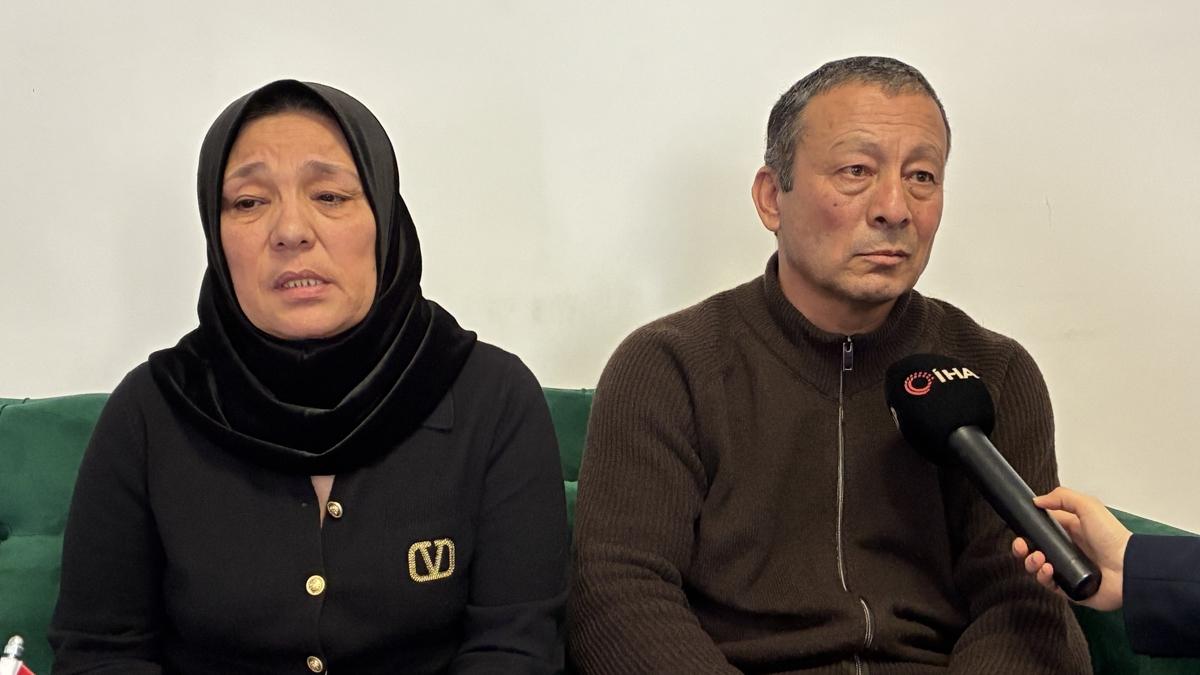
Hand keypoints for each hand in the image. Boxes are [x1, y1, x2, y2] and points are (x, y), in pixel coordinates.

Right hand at [1011, 486, 1131, 610]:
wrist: (1128, 568)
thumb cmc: (1113, 538)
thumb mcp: (1088, 506)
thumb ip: (1062, 497)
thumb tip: (1036, 501)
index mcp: (1068, 532)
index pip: (1039, 531)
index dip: (1026, 531)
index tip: (1019, 531)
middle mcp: (1066, 551)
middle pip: (1033, 551)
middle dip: (1021, 549)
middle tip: (1021, 547)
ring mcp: (1067, 570)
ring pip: (1037, 568)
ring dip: (1031, 563)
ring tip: (1039, 559)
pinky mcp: (1070, 589)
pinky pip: (1049, 585)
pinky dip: (1043, 577)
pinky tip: (1048, 570)